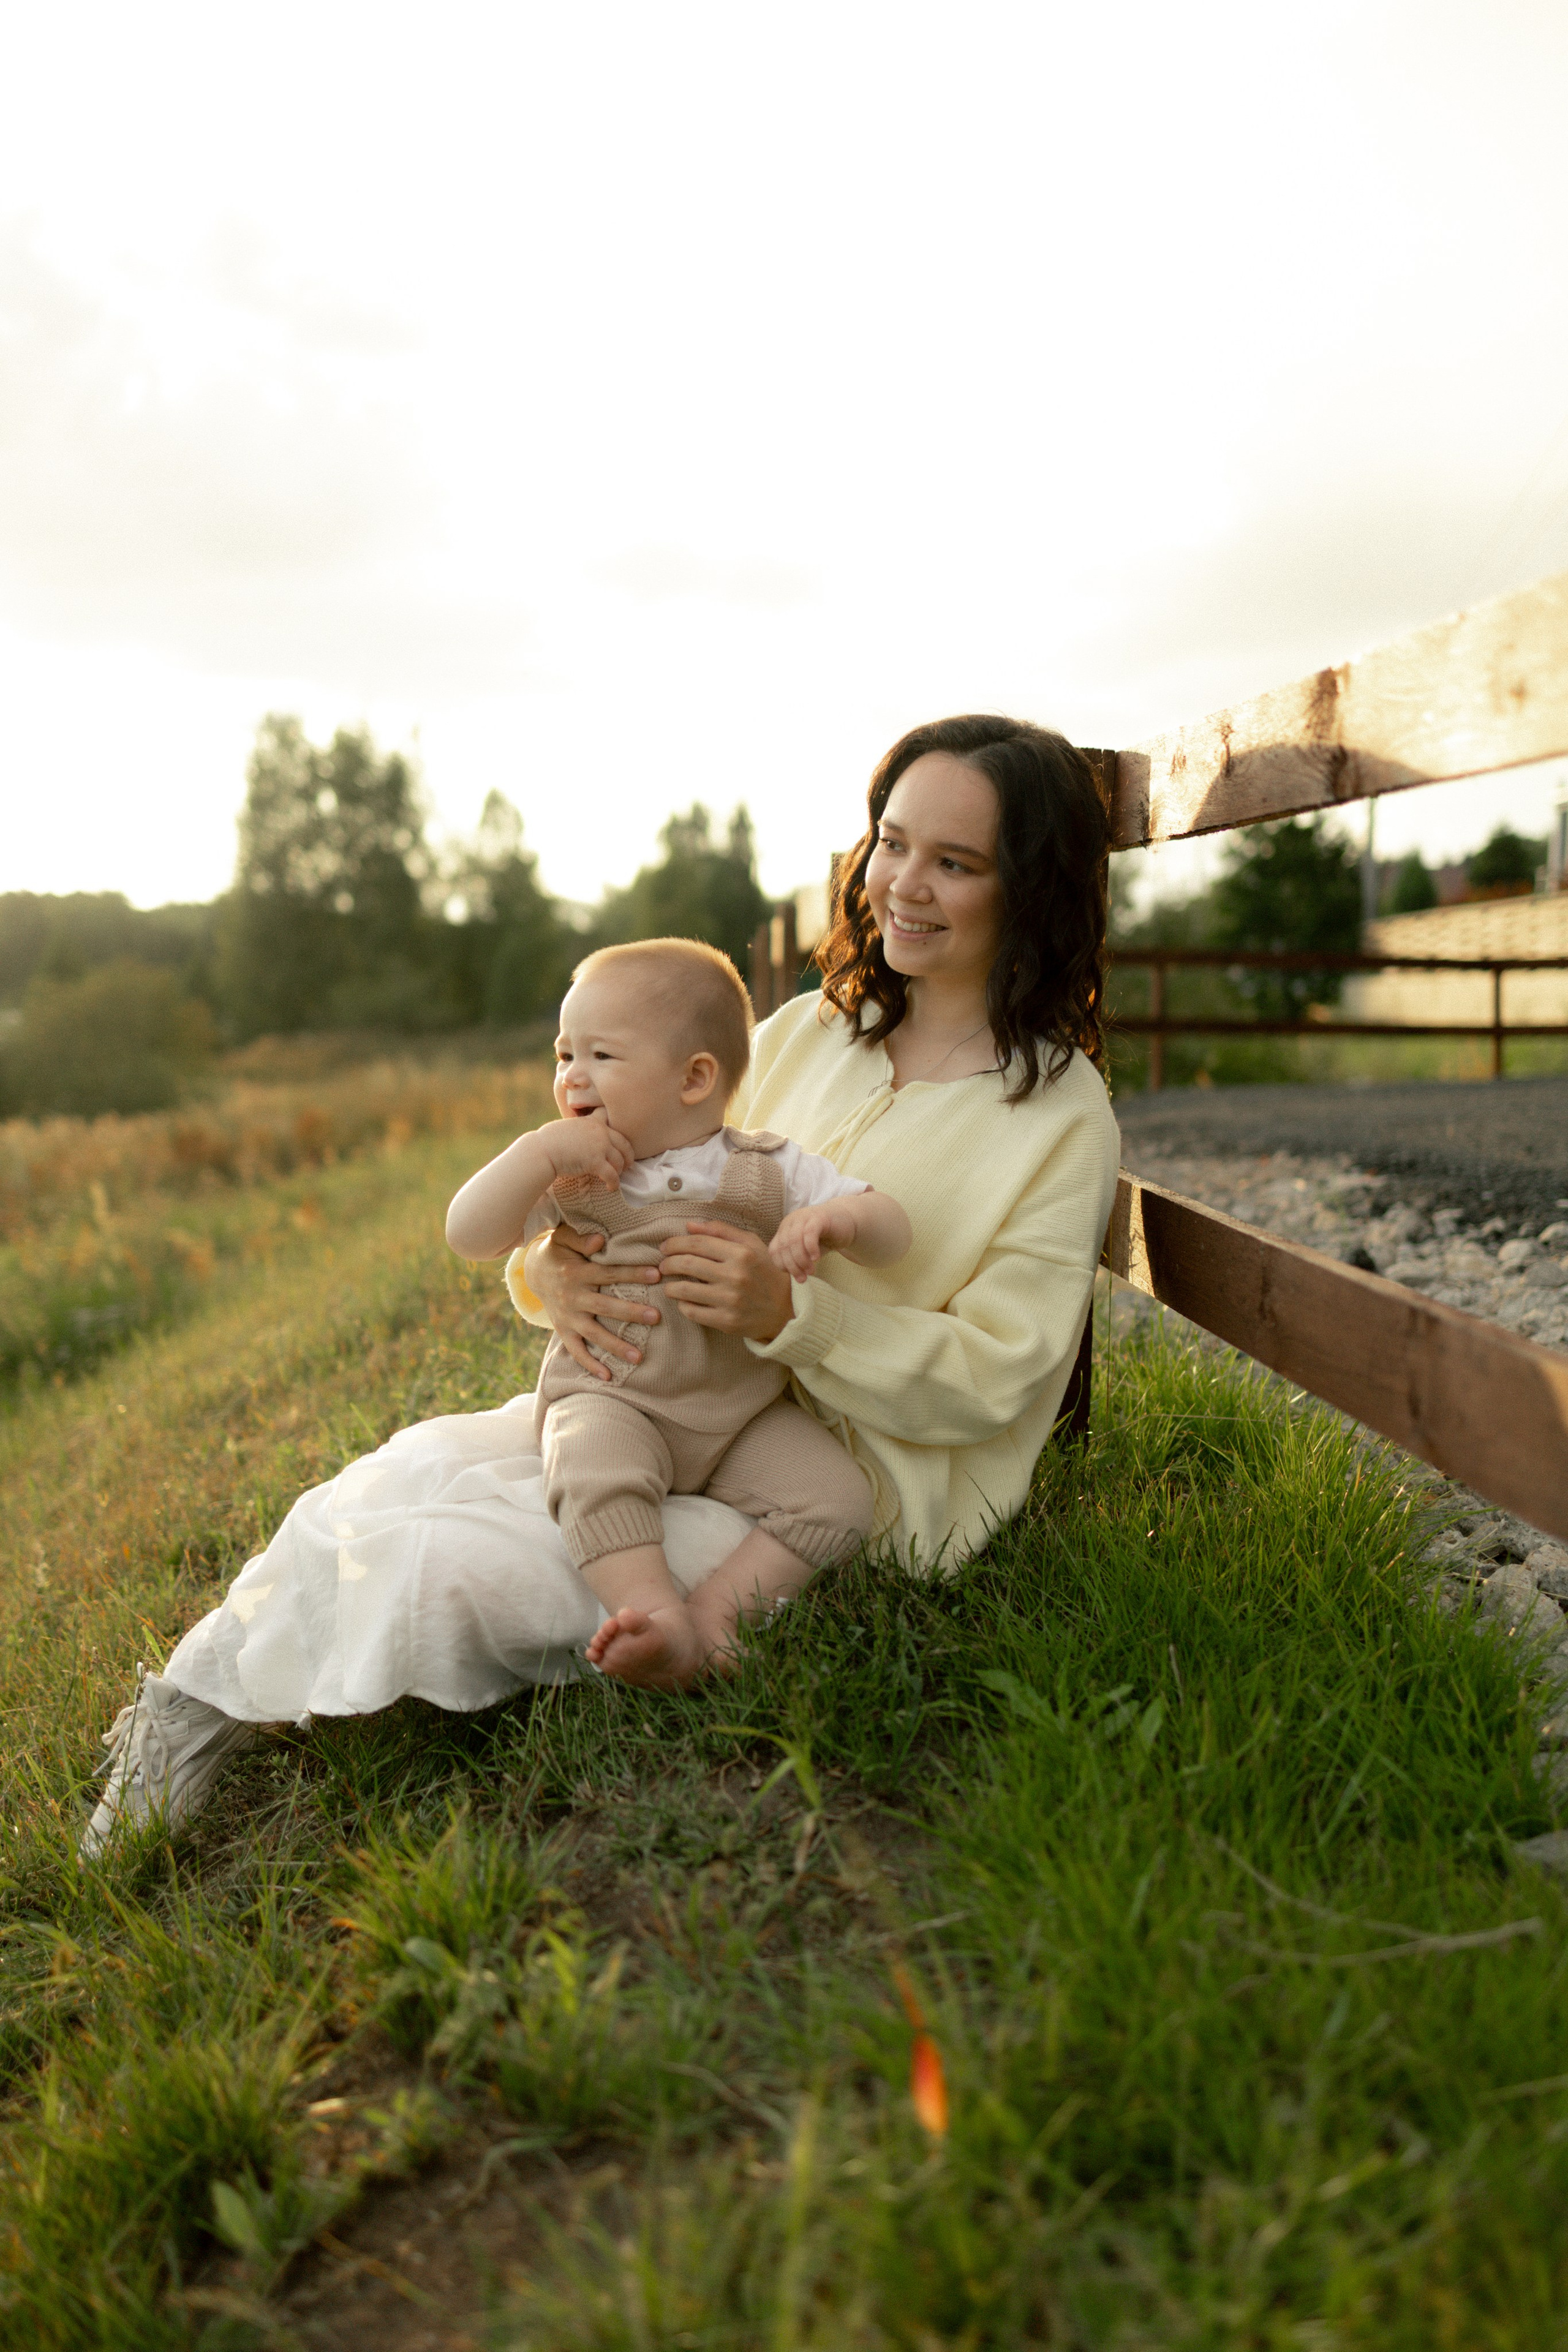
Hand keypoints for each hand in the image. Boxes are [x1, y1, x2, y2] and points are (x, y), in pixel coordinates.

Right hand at [525, 1223, 661, 1382]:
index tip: (656, 1274)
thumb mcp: (563, 1238)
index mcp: (577, 1273)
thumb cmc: (558, 1251)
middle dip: (630, 1313)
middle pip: (604, 1307)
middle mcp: (572, 1297)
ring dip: (615, 1346)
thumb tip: (599, 1241)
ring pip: (594, 1334)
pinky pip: (576, 1351)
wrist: (533, 1271)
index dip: (632, 1273)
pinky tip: (609, 1377)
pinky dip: (590, 1365)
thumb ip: (580, 1238)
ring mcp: (568, 1317)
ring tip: (638, 1357)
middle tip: (655, 1317)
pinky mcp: (564, 1330)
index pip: (609, 1274)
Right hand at [538, 1110, 634, 1190]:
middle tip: (626, 1165)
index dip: (619, 1131)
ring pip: (620, 1161)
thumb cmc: (548, 1141)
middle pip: (624, 1144)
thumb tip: (581, 1137)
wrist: (541, 1151)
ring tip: (615, 1177)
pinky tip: (610, 1188)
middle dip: (627, 1156)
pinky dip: (614, 1183)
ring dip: (619, 1171)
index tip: (618, 1142)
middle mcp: (600, 1131)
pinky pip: (612, 1175)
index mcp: (593, 1121)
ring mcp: (599, 1146)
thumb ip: (581, 1129)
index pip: (613, 1121)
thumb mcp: (568, 1127)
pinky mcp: (596, 1162)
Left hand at [659, 1219, 794, 1340]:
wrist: (786, 1310)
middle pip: (686, 1264)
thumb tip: (689, 1225)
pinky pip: (691, 1311)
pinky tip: (684, 1300)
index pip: (697, 1243)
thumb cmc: (765, 1272)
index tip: (665, 1247)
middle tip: (662, 1265)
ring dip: (670, 1286)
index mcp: (741, 1253)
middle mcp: (735, 1276)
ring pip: (684, 1289)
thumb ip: (722, 1231)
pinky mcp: (726, 1321)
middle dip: (667, 1263)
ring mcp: (730, 1301)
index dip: (675, 1243)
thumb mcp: (752, 1245)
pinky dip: (682, 1305)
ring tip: (669, 1285)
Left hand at [769, 1201, 854, 1281]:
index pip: (774, 1249)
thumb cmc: (825, 1238)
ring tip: (811, 1271)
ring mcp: (804, 1217)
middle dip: (792, 1265)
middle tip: (803, 1278)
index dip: (782, 1265)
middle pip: (784, 1246)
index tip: (796, 1275)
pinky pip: (809, 1233)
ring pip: (794, 1240)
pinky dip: (810, 1248)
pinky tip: (816, 1258)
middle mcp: (791, 1221)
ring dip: (801, 1259)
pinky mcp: (819, 1217)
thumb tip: (796, 1276)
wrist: (847, 1221)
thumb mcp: (807, 1251)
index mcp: (785, 1229)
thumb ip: (799, 1260)